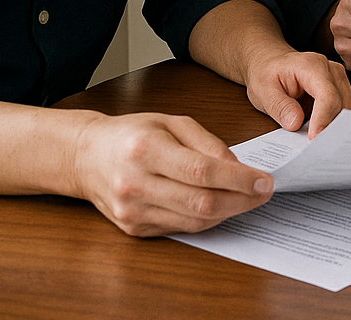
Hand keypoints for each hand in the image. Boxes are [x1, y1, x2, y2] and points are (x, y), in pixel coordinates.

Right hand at [69, 112, 272, 236]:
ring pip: (193, 220)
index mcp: (145, 149)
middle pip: (200, 201)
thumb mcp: (172, 122)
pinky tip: (220, 206)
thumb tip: (237, 166)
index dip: (238, 179)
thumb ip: (207, 143)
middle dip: (241, 200)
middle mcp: (135, 183)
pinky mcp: (133, 228)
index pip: (201, 171)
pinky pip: (180, 227)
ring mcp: (132, 210)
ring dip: (228, 212)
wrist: (87, 157)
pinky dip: (206, 219)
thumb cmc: (133, 134)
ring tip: (247, 199)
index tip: (264, 181)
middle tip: (264, 193)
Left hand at [242, 46, 350, 137]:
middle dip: (332, 127)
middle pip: (342, 103)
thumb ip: (279, 106)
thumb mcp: (263, 90)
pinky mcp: (340, 89)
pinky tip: (324, 134)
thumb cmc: (267, 74)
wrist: (270, 63)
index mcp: (311, 65)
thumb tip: (296, 123)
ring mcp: (338, 79)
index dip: (323, 119)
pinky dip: (335, 123)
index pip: (327, 95)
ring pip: (347, 108)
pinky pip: (344, 109)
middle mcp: (330, 70)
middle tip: (318, 149)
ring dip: (335, 126)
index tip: (314, 139)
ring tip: (321, 144)